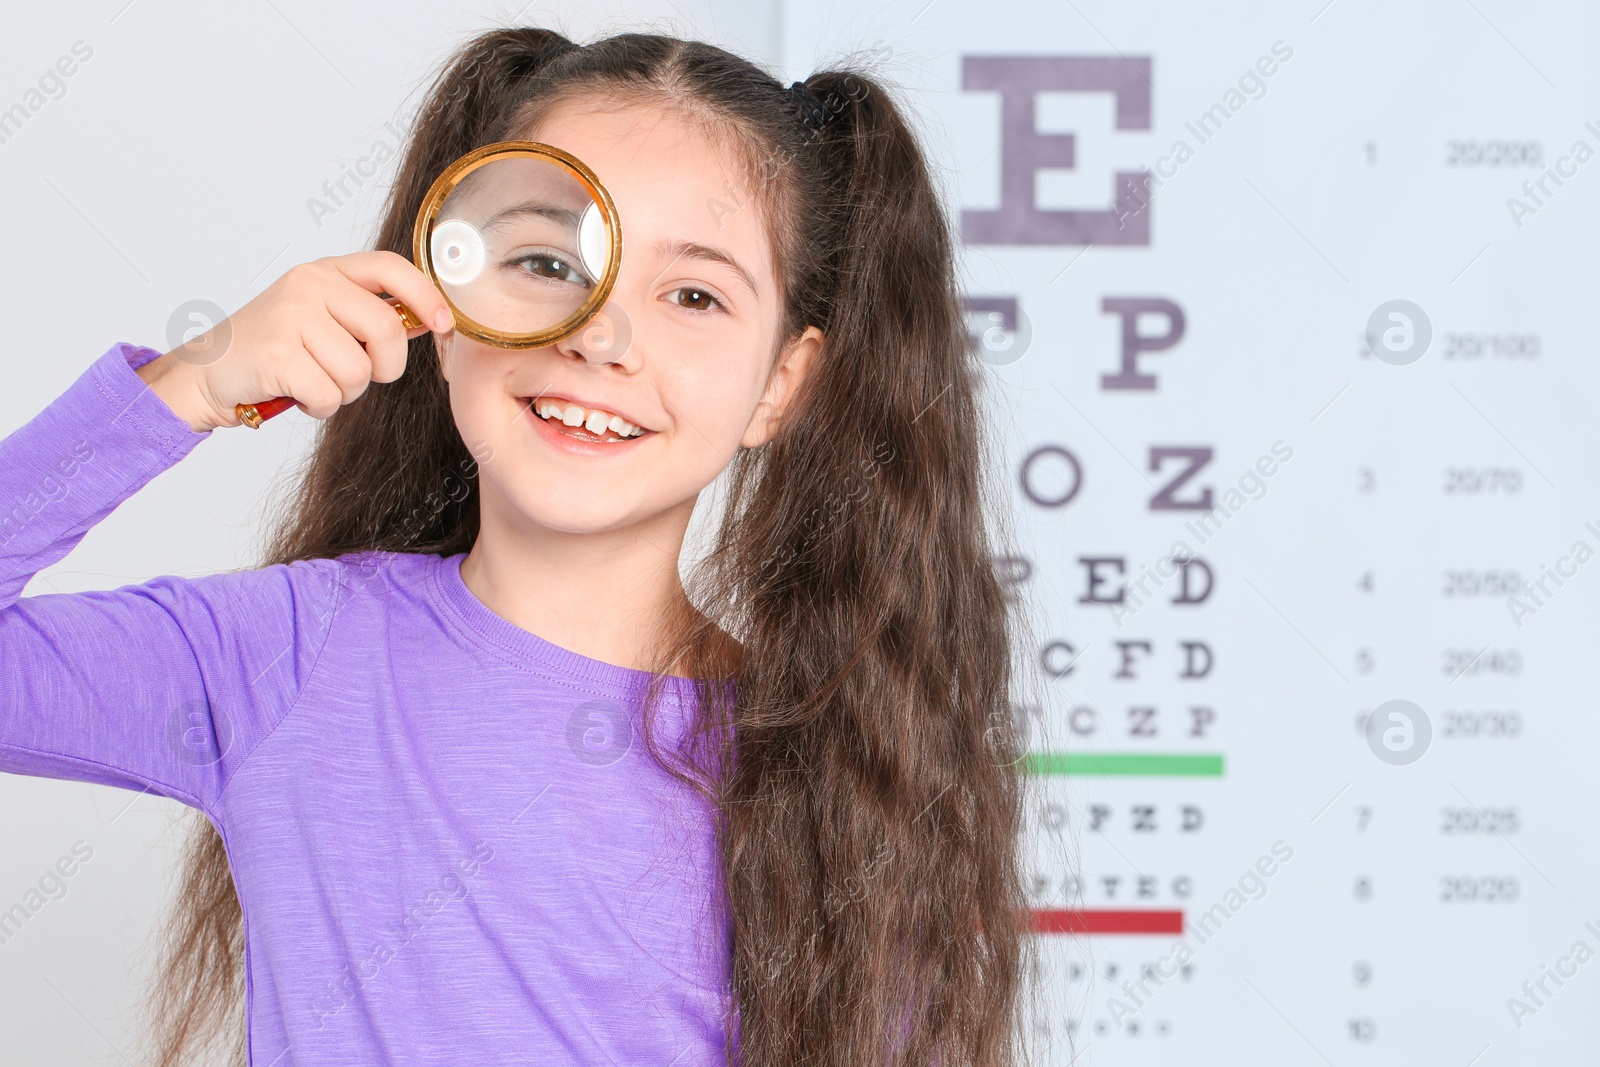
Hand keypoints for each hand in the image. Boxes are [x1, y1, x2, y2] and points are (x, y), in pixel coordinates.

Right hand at [136, 251, 453, 431]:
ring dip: (345, 391)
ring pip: (360, 371)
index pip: (390, 267)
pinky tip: (298, 394)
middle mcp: (308, 285)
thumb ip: (367, 313)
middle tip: (358, 375)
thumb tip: (428, 321)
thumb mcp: (320, 316)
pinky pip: (330, 394)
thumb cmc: (274, 348)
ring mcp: (290, 316)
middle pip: (388, 330)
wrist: (208, 372)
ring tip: (314, 380)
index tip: (443, 324)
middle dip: (385, 367)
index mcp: (325, 272)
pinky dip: (321, 406)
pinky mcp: (276, 354)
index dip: (426, 296)